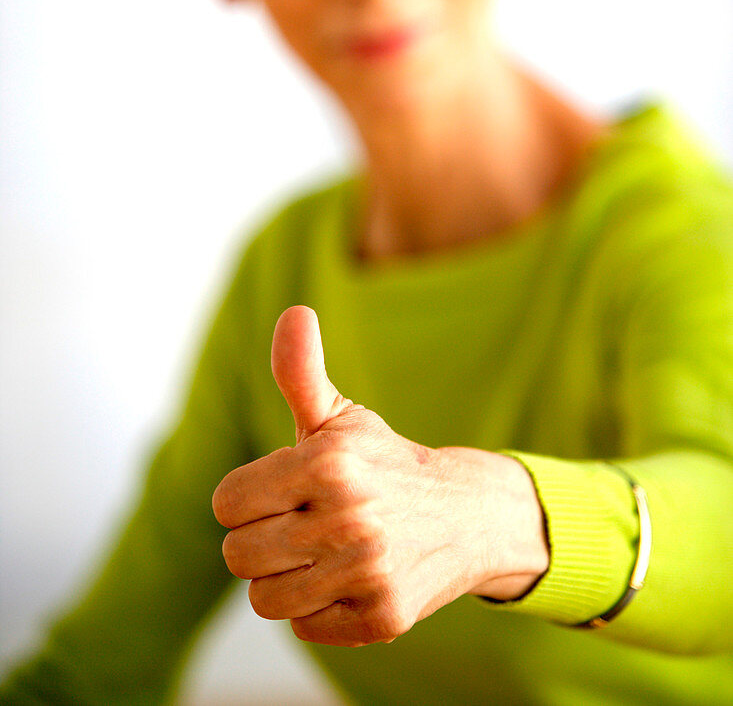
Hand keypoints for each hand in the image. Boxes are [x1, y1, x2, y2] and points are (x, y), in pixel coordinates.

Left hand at [212, 305, 548, 646]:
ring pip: (265, 598)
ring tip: (322, 553)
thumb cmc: (384, 463)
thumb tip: (293, 312)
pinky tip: (350, 580)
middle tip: (304, 523)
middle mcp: (349, 517)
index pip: (226, 503)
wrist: (466, 515)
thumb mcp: (340, 417)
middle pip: (238, 555)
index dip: (247, 497)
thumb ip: (300, 371)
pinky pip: (304, 626)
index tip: (281, 491)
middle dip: (263, 539)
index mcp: (328, 462)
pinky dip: (320, 609)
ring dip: (286, 578)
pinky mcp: (383, 618)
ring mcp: (368, 571)